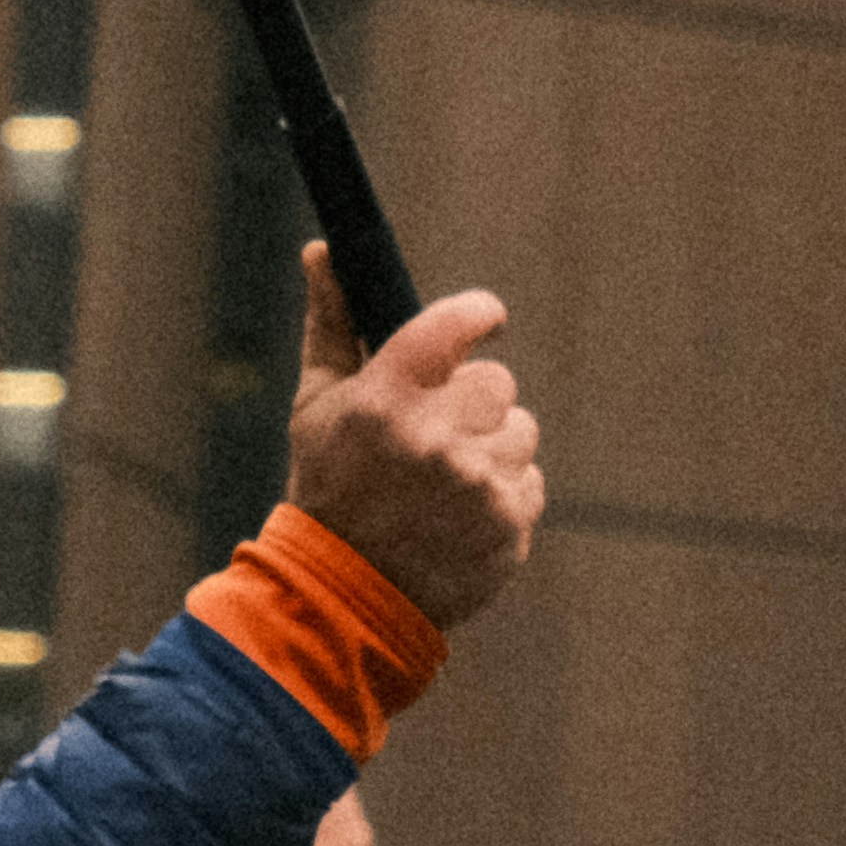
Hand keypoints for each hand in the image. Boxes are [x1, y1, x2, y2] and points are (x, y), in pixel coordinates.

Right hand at [280, 248, 541, 633]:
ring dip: (490, 448)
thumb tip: (323, 250)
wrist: (344, 595)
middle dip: (471, 401)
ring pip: (520, 430)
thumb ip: (332, 323)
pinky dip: (503, 495)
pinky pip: (529, 482)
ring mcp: (475, 486)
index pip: (456, 323)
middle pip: (496, 382)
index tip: (487, 319)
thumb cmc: (328, 487)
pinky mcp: (507, 527)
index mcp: (385, 397)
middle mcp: (434, 438)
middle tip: (437, 430)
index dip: (480, 315)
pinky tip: (462, 515)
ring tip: (446, 481)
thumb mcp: (316, 404)